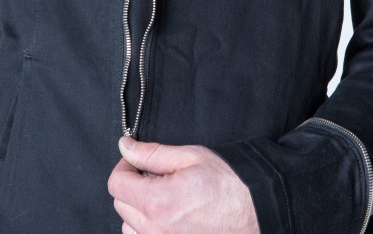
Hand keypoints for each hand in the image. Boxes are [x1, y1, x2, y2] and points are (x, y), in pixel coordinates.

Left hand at [107, 136, 259, 233]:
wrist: (256, 212)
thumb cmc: (229, 184)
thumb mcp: (191, 156)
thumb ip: (153, 153)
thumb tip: (126, 146)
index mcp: (158, 201)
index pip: (116, 184)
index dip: (125, 166)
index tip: (138, 160)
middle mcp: (155, 229)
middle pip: (121, 205)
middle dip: (133, 185)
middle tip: (157, 174)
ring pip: (129, 227)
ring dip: (138, 209)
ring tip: (165, 196)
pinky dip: (149, 227)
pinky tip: (170, 214)